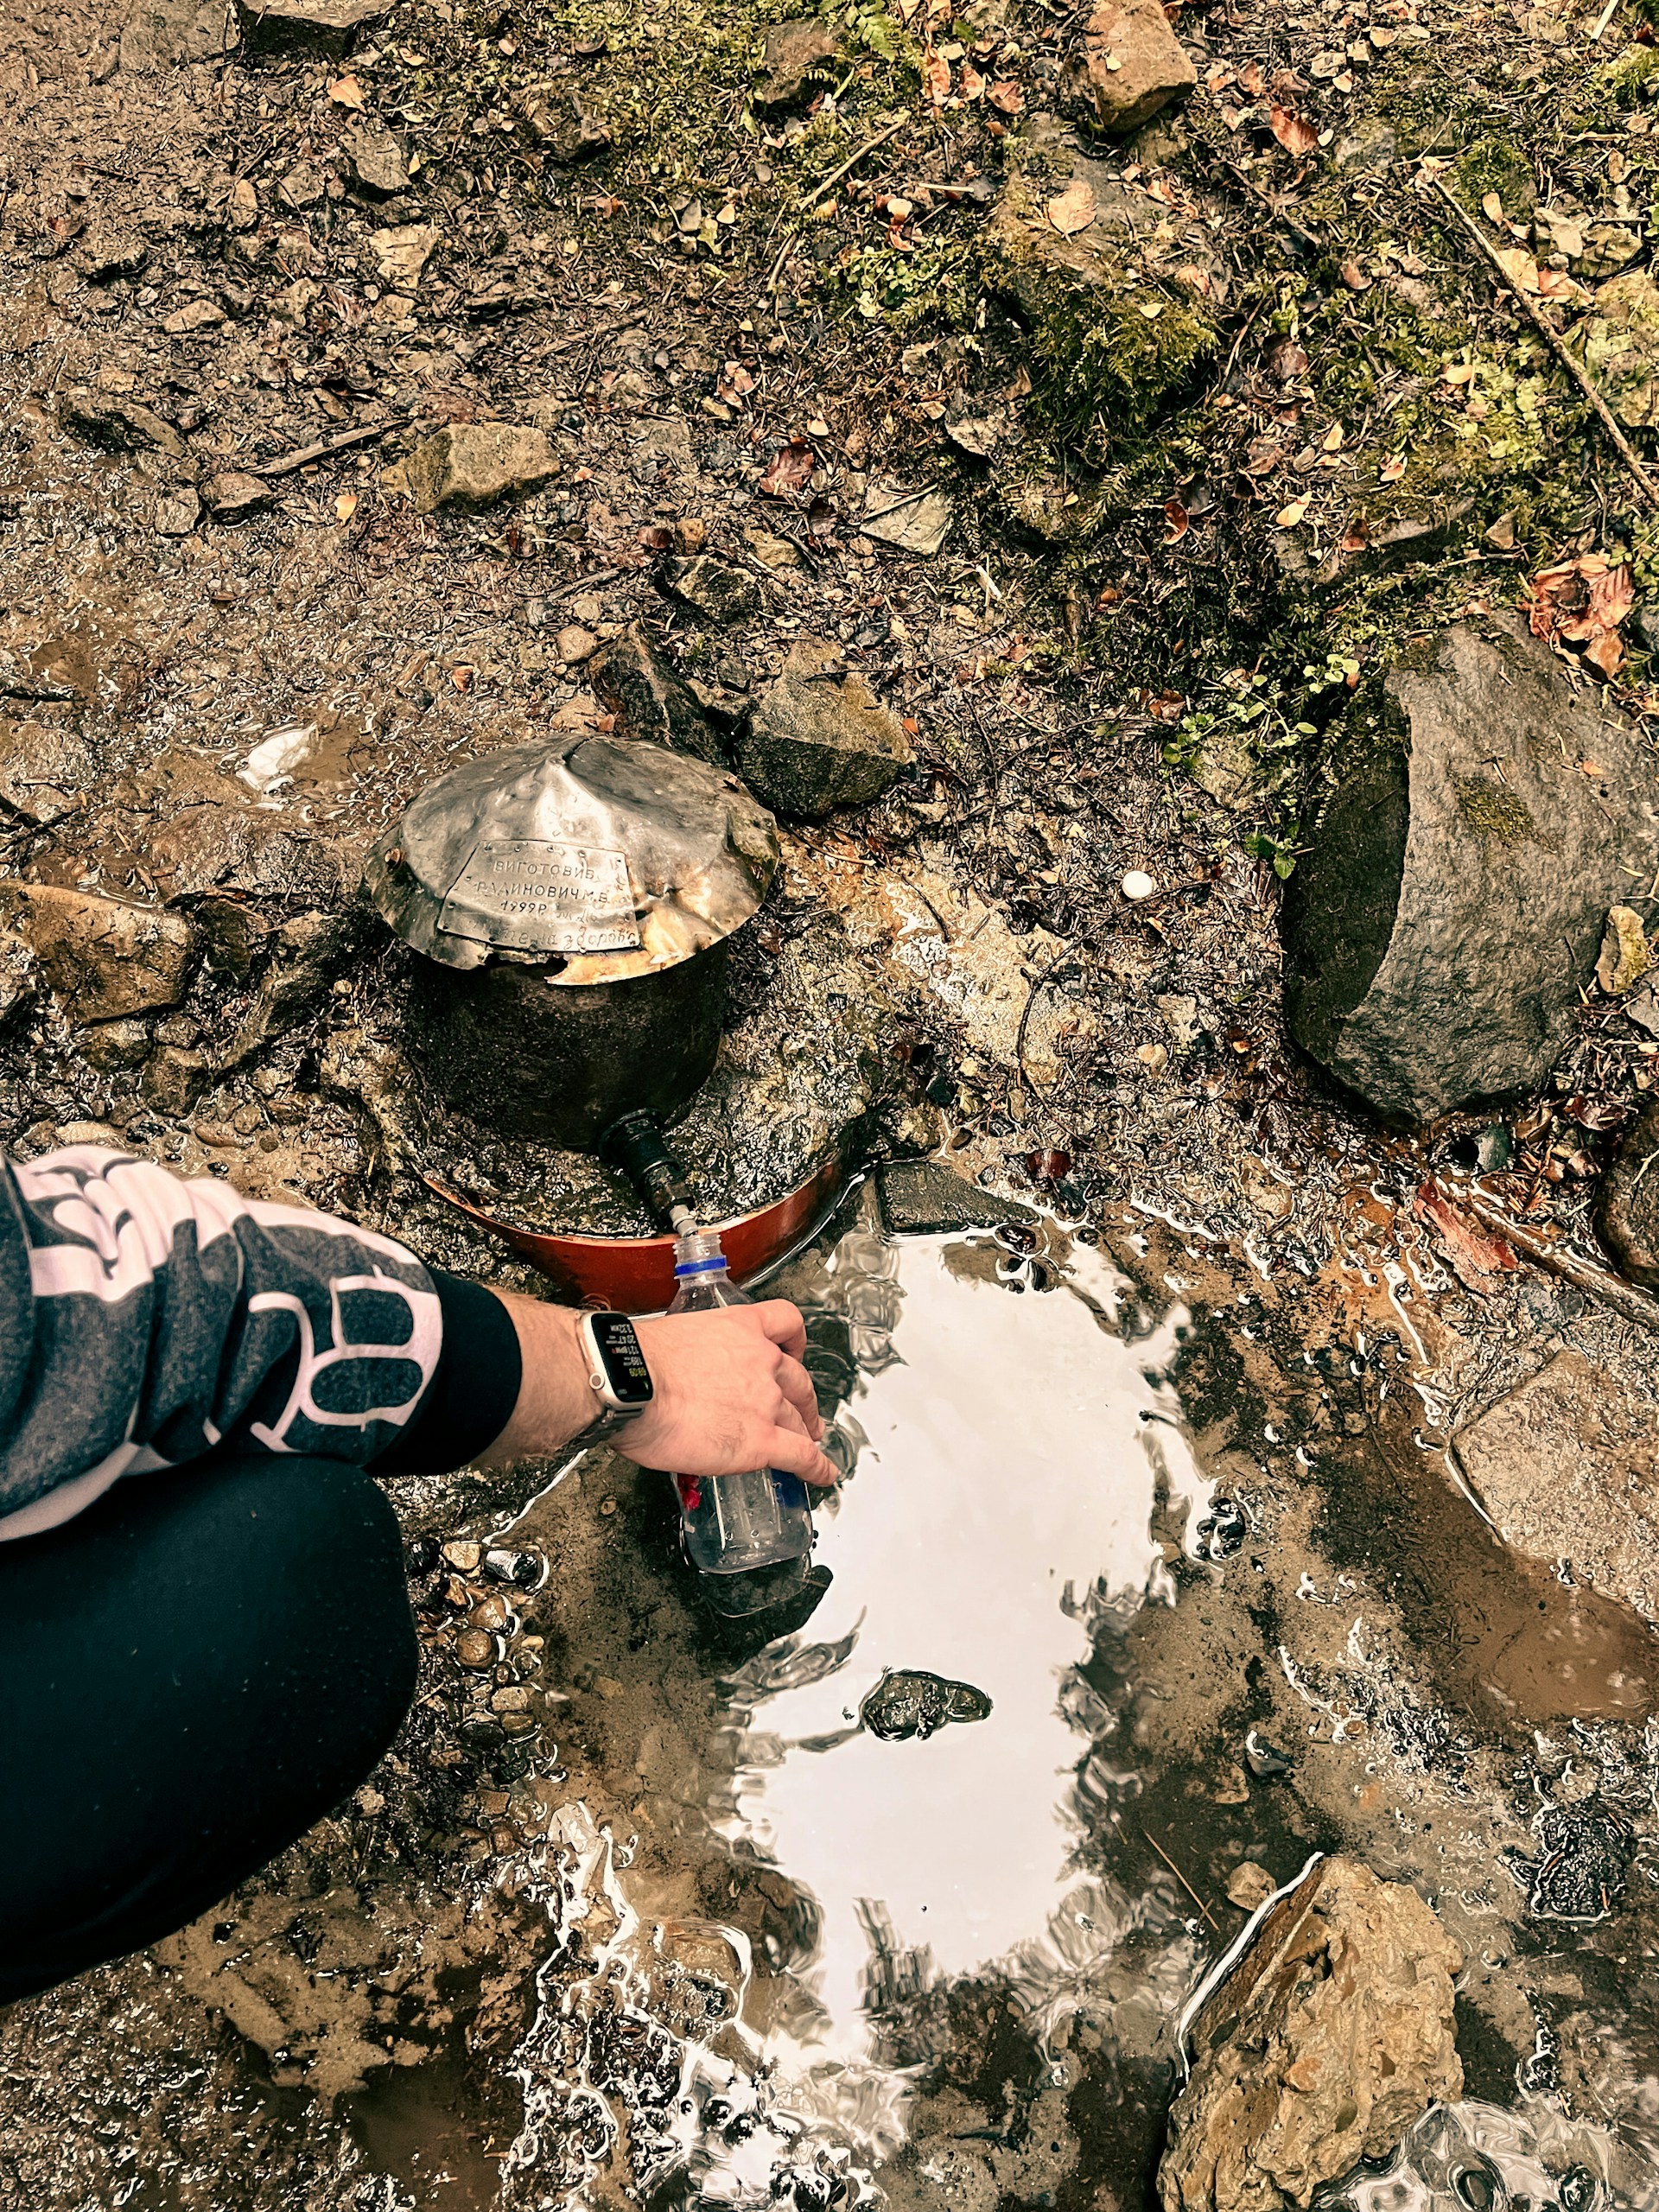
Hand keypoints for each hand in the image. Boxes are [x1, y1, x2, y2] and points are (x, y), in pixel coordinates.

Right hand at [480, 1290, 837, 1485]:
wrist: (631, 1384)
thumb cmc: (636, 1363)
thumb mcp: (673, 1340)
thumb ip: (694, 1356)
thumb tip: (681, 1377)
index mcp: (740, 1328)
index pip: (786, 1323)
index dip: (795, 1343)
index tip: (795, 1354)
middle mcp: (762, 1361)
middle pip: (798, 1380)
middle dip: (803, 1399)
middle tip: (803, 1413)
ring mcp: (766, 1402)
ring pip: (799, 1419)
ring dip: (807, 1433)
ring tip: (809, 1444)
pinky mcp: (762, 1441)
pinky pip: (801, 1456)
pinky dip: (816, 1467)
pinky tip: (822, 1474)